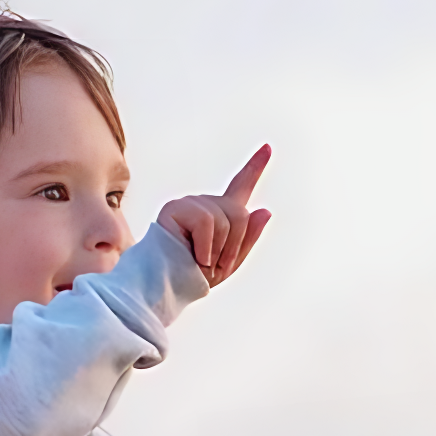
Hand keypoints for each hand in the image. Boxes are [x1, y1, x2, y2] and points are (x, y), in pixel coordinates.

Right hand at [158, 145, 271, 286]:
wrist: (167, 287)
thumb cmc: (194, 278)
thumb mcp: (229, 263)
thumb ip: (248, 238)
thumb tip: (264, 210)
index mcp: (220, 214)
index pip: (240, 186)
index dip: (254, 167)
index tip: (268, 147)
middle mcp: (206, 204)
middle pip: (240, 214)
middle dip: (233, 246)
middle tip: (213, 266)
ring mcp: (190, 203)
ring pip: (225, 220)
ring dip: (217, 251)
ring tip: (200, 262)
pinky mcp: (175, 208)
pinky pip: (206, 223)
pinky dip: (205, 248)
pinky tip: (194, 257)